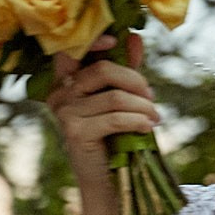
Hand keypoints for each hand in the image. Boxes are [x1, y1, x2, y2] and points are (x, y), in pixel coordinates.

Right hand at [44, 35, 155, 187]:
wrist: (107, 177)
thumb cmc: (114, 134)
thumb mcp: (120, 96)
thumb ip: (125, 68)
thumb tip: (135, 37)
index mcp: (65, 80)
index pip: (72, 51)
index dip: (93, 41)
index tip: (116, 41)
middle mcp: (59, 93)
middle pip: (102, 70)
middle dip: (135, 80)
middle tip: (152, 96)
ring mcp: (64, 112)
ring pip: (113, 96)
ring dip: (143, 106)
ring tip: (155, 116)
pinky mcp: (75, 132)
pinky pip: (114, 118)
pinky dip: (138, 120)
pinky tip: (148, 127)